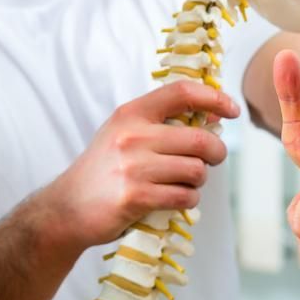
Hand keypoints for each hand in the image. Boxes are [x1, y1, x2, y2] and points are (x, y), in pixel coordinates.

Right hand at [45, 81, 238, 252]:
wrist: (68, 206)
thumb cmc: (103, 169)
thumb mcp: (125, 134)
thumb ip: (164, 123)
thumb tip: (215, 111)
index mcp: (130, 114)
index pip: (181, 93)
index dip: (214, 97)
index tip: (231, 109)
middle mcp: (132, 136)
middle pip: (200, 139)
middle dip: (216, 153)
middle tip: (211, 161)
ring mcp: (134, 167)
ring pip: (196, 171)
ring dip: (197, 181)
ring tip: (181, 183)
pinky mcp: (136, 196)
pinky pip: (184, 196)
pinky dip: (187, 200)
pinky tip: (172, 199)